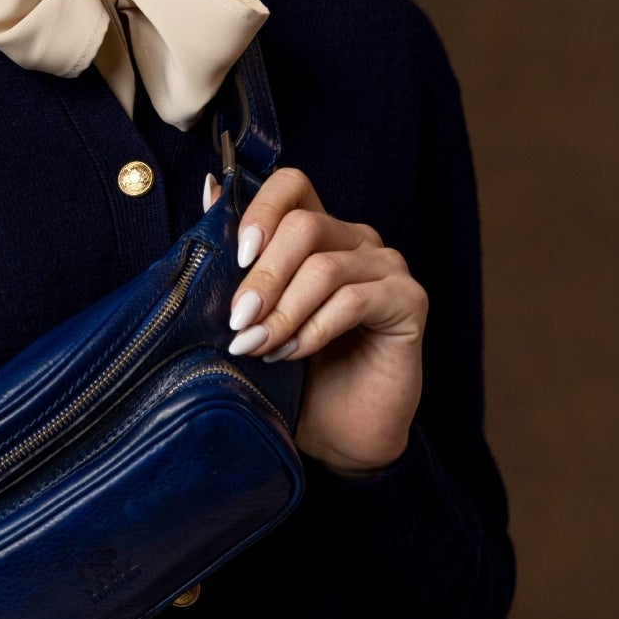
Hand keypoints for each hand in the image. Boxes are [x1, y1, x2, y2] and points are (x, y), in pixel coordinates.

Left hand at [205, 167, 424, 476]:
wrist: (336, 433)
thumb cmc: (293, 373)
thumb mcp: (253, 314)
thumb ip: (237, 258)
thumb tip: (210, 189)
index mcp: (316, 232)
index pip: (292, 184)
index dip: (261, 211)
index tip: (236, 257)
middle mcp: (355, 240)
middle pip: (304, 227)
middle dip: (262, 277)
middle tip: (238, 321)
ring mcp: (386, 267)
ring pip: (325, 267)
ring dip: (283, 311)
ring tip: (259, 347)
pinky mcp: (409, 301)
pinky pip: (356, 300)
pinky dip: (315, 329)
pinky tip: (293, 354)